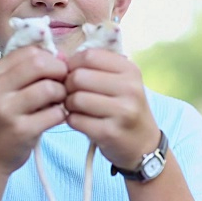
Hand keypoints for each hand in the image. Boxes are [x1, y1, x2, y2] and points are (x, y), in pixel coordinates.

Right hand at [0, 46, 67, 174]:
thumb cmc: (5, 117)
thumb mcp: (8, 88)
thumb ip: (30, 70)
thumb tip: (63, 56)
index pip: (31, 51)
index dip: (51, 58)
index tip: (56, 71)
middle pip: (40, 64)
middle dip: (60, 72)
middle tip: (63, 85)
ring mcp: (7, 110)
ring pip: (50, 88)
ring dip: (63, 94)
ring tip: (59, 102)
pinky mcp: (21, 130)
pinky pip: (55, 114)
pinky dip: (62, 114)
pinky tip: (56, 118)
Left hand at [64, 49, 160, 169]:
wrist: (143, 145)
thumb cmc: (124, 108)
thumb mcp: (119, 82)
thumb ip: (91, 67)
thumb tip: (59, 56)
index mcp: (130, 70)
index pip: (89, 56)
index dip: (73, 64)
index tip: (72, 74)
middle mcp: (130, 88)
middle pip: (79, 77)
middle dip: (68, 86)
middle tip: (72, 94)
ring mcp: (122, 111)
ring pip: (76, 99)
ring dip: (68, 104)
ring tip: (76, 108)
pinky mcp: (110, 132)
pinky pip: (75, 120)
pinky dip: (72, 120)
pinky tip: (81, 121)